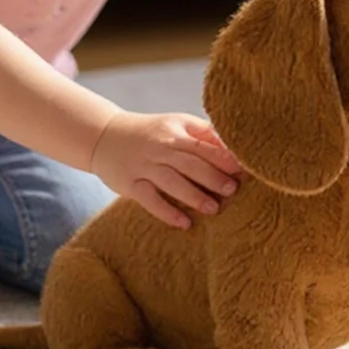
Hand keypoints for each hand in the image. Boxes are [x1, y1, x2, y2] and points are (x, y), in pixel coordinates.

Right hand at [89, 110, 241, 228]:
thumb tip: (235, 150)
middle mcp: (160, 146)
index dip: (225, 157)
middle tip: (232, 190)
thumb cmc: (151, 133)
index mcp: (176, 130)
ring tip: (213, 209)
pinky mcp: (130, 184)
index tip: (244, 170)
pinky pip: (150, 200)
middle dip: (213, 176)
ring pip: (171, 181)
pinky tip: (184, 224)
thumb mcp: (175, 124)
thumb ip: (202, 135)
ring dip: (193, 195)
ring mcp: (144, 166)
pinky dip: (167, 212)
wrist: (104, 135)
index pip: (204, 143)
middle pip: (190, 162)